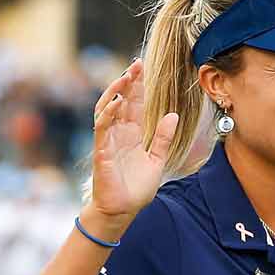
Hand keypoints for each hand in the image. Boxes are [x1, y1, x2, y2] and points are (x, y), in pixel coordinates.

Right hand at [88, 60, 179, 222]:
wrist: (123, 210)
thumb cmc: (136, 187)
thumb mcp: (157, 159)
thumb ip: (164, 138)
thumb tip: (173, 115)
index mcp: (132, 135)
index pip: (134, 105)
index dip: (138, 87)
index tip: (142, 68)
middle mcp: (118, 134)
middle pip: (121, 102)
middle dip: (127, 83)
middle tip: (135, 64)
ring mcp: (108, 141)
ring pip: (107, 110)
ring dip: (115, 93)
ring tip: (125, 78)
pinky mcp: (101, 152)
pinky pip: (101, 130)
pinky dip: (107, 115)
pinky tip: (115, 104)